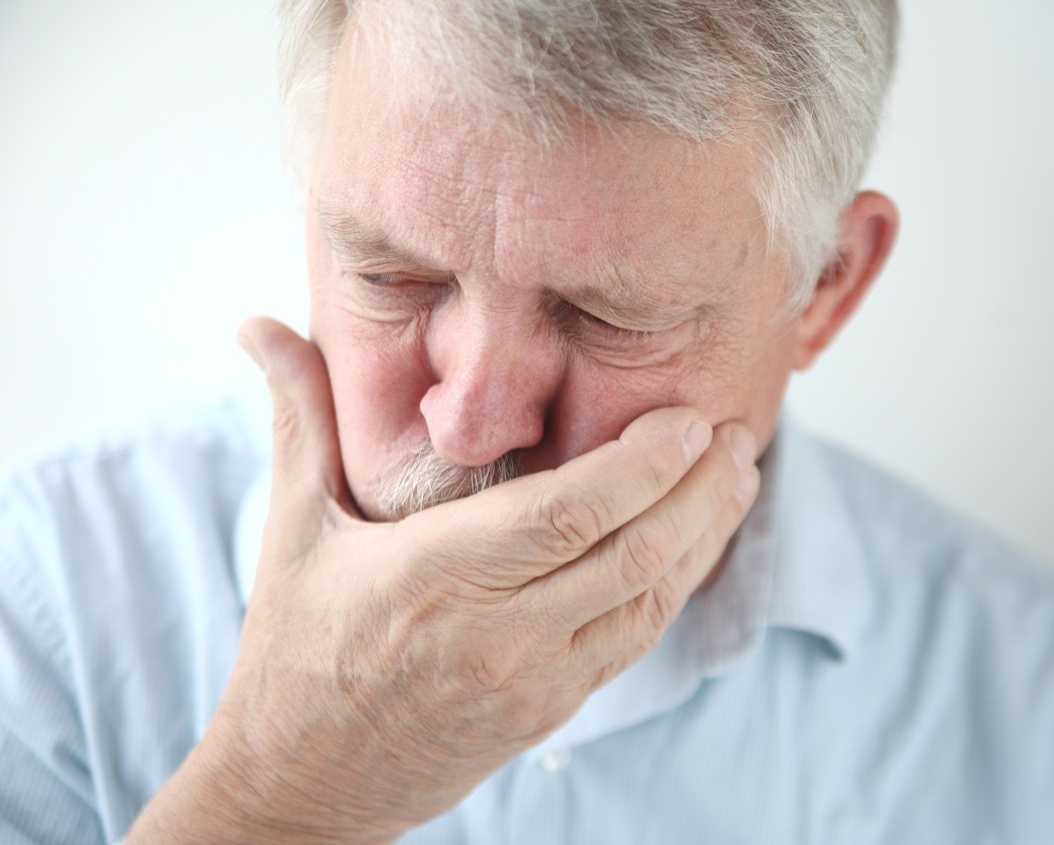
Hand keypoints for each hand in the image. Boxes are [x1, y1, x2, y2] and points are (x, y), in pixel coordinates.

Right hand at [129, 318, 758, 843]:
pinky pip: (633, 641)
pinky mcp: (550, 710)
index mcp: (432, 576)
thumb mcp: (291, 529)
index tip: (689, 420)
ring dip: (702, 536)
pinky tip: (694, 544)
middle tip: (737, 435)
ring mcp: (531, 679)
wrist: (305, 785)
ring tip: (738, 477)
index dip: (641, 467)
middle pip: (629, 554)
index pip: (565, 515)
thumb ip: (298, 419)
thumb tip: (257, 325)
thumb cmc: (296, 651)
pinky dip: (674, 586)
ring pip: (646, 601)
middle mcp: (495, 632)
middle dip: (697, 491)